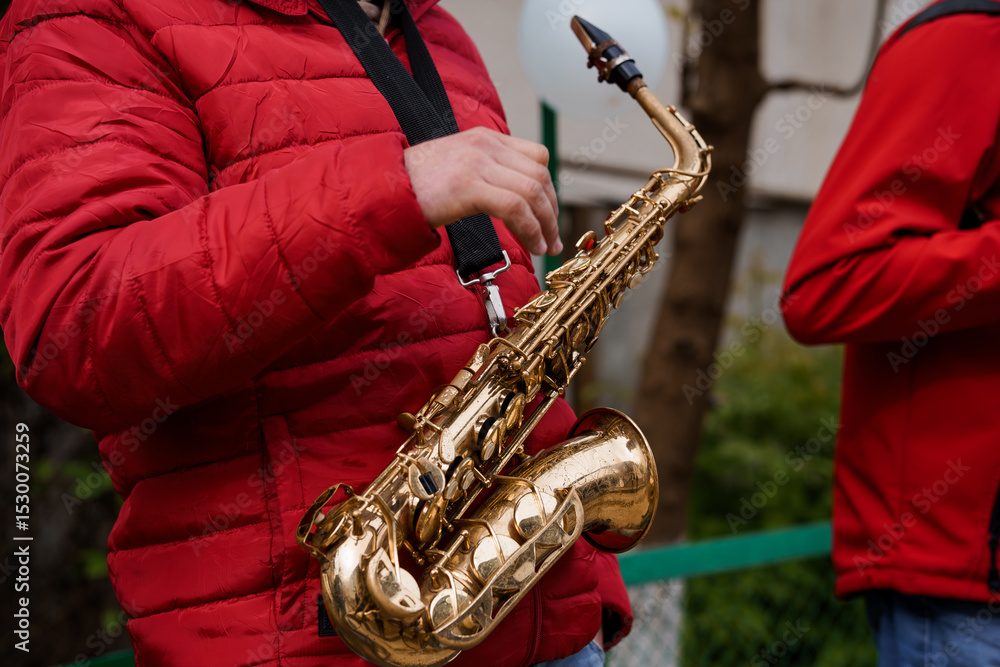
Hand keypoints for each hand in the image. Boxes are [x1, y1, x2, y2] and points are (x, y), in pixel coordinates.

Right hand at [404, 127, 562, 255]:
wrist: (382, 188)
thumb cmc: (414, 187)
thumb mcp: (457, 168)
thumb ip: (486, 173)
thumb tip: (514, 201)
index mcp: (485, 138)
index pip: (537, 157)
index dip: (549, 190)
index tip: (548, 217)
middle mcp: (485, 145)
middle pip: (539, 175)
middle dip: (552, 212)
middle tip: (552, 239)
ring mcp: (476, 163)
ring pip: (532, 192)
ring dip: (545, 224)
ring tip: (544, 247)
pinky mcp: (468, 186)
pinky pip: (514, 207)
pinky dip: (530, 229)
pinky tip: (532, 245)